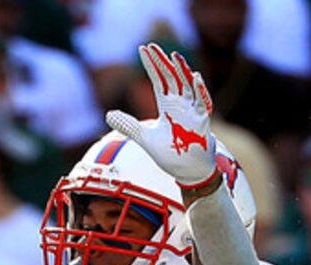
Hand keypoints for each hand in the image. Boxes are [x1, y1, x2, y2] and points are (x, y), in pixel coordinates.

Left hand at [105, 44, 216, 189]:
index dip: (151, 65)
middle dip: (162, 62)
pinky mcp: (202, 121)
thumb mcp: (145, 138)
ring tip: (175, 56)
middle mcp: (180, 104)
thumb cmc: (171, 154)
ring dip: (182, 70)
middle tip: (152, 46)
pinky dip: (200, 90)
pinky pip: (203, 102)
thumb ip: (128, 125)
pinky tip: (195, 77)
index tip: (142, 49)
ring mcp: (192, 111)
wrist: (189, 171)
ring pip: (188, 85)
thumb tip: (108, 115)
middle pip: (171, 77)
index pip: (158, 79)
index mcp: (167, 105)